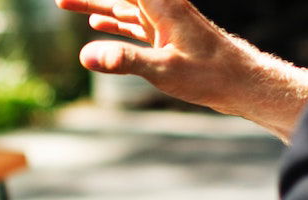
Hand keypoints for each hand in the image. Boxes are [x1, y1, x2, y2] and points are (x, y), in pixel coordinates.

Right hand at [57, 0, 245, 108]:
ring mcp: (162, 22)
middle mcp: (161, 7)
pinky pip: (131, 24)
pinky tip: (96, 24)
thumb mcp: (163, 69)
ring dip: (94, 5)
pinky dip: (112, 22)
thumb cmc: (209, 75)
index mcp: (162, 5)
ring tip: (65, 3)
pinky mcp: (164, 37)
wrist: (242, 82)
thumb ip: (124, 60)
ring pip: (121, 8)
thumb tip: (85, 55)